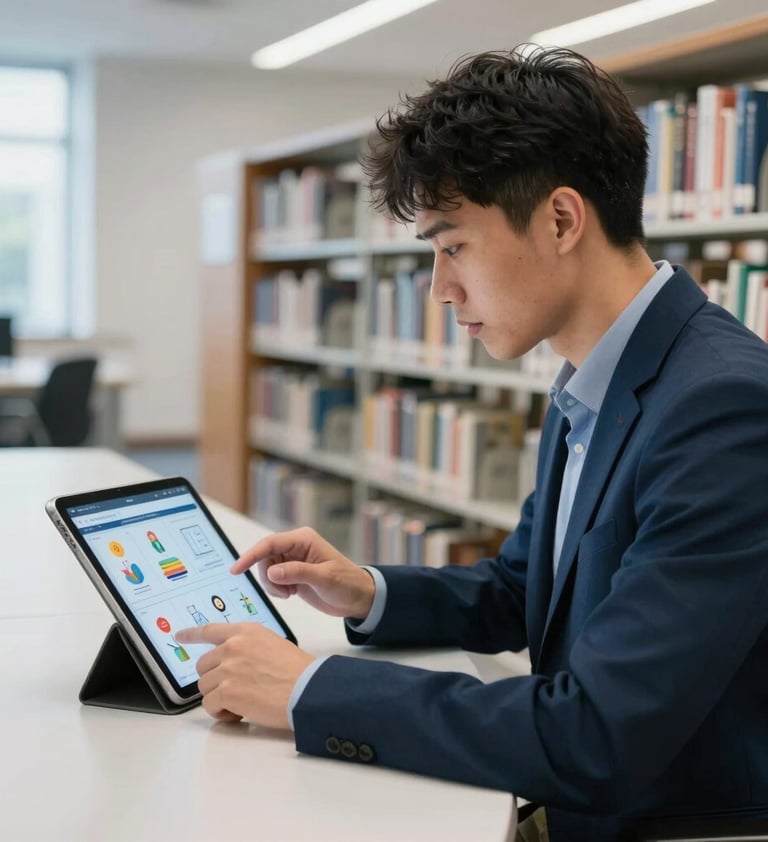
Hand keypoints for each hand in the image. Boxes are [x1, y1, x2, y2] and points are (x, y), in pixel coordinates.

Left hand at [175, 622, 313, 728]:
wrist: (308, 690)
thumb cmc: (298, 671)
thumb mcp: (272, 644)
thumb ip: (248, 647)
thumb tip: (231, 663)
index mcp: (245, 631)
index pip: (210, 630)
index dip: (192, 634)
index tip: (179, 636)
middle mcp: (233, 646)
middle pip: (203, 665)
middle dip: (215, 679)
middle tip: (235, 690)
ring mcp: (228, 668)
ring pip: (205, 688)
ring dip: (220, 698)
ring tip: (243, 703)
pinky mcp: (227, 691)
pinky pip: (209, 706)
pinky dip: (222, 714)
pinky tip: (241, 713)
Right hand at [232, 526, 374, 619]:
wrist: (358, 598)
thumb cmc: (347, 583)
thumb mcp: (324, 579)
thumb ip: (298, 573)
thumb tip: (271, 572)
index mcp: (303, 540)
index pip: (270, 544)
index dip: (251, 555)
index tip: (236, 570)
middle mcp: (296, 547)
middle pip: (264, 558)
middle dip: (268, 577)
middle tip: (284, 592)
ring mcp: (293, 560)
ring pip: (266, 570)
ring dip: (272, 585)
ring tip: (290, 593)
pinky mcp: (292, 573)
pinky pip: (272, 579)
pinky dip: (276, 589)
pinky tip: (292, 594)